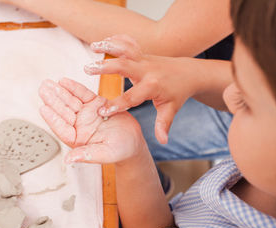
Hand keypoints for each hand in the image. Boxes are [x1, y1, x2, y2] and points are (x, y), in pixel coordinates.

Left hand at [39, 78, 142, 163]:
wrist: (134, 141)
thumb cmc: (121, 150)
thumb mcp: (105, 154)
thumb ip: (87, 155)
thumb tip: (69, 159)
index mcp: (78, 139)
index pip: (62, 128)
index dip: (53, 118)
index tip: (44, 108)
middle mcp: (80, 126)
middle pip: (64, 112)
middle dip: (53, 100)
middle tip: (43, 89)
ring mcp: (87, 114)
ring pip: (71, 101)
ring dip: (60, 92)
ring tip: (49, 83)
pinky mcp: (96, 104)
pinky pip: (82, 94)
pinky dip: (74, 87)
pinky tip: (64, 82)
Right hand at [85, 35, 203, 143]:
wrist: (188, 73)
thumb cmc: (177, 93)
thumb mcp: (170, 110)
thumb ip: (163, 125)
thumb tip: (162, 141)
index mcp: (152, 87)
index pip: (131, 97)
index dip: (116, 105)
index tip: (101, 111)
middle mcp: (146, 70)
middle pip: (124, 66)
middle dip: (105, 67)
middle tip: (87, 69)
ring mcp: (144, 59)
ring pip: (126, 49)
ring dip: (109, 46)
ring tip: (93, 47)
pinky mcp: (143, 53)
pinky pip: (129, 42)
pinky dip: (117, 39)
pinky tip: (104, 41)